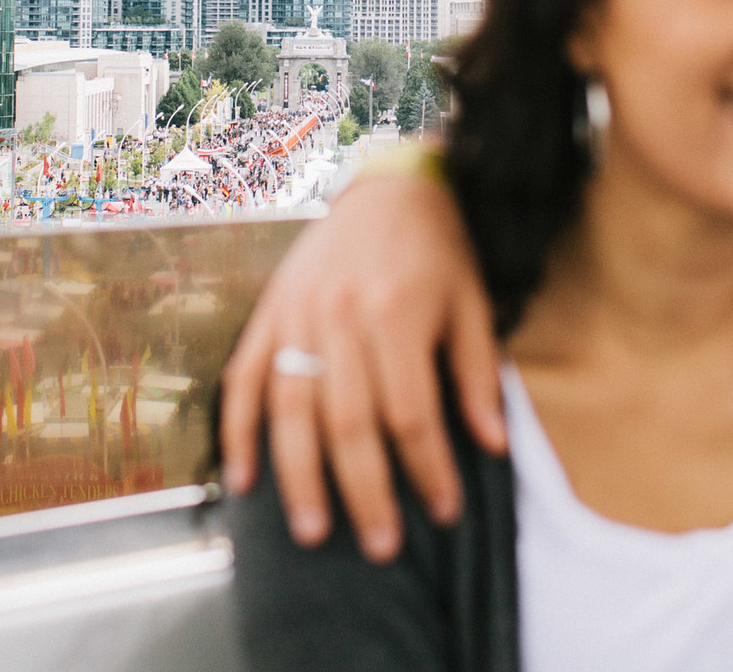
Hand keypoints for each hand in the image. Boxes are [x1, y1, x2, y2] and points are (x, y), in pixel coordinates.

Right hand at [220, 171, 505, 560]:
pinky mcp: (269, 311)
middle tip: (380, 547)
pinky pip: (245, 378)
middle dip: (365, 492)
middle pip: (347, 422)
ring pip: (291, 409)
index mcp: (396, 313)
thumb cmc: (439, 249)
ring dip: (299, 477)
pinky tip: (244, 481)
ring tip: (313, 532)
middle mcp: (340, 316)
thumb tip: (492, 445)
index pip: (410, 413)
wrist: (387, 184)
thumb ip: (479, 375)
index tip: (444, 511)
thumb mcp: (473, 303)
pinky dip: (240, 431)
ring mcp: (297, 313)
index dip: (427, 469)